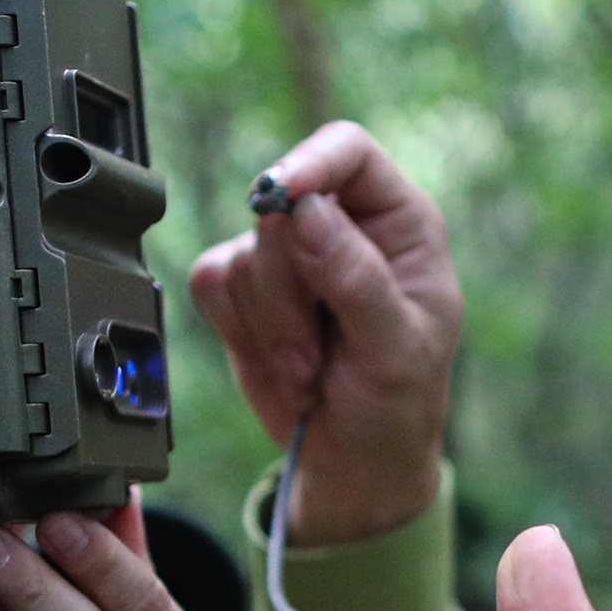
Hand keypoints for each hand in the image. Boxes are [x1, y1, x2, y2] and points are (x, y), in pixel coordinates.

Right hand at [189, 122, 461, 544]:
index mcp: (398, 222)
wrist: (355, 459)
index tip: (278, 195)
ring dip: (271, 327)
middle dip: (288, 292)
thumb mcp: (397, 349)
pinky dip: (240, 333)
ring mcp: (288, 255)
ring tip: (310, 370)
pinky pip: (212, 283)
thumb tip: (309, 212)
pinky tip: (282, 366)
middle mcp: (341, 225)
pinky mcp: (245, 289)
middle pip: (279, 207)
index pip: (348, 151)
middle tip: (315, 352)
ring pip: (243, 253)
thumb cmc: (397, 403)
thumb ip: (357, 278)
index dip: (309, 162)